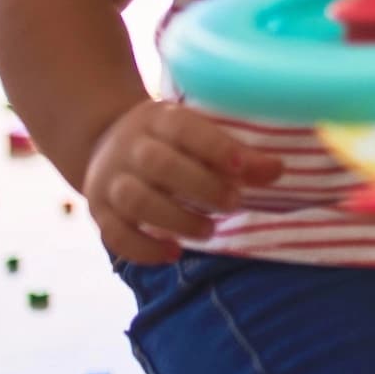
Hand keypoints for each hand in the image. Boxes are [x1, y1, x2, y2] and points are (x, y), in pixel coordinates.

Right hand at [81, 98, 281, 265]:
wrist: (104, 140)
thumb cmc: (170, 140)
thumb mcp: (196, 130)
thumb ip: (233, 152)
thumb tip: (276, 170)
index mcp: (159, 119)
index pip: (186, 129)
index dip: (216, 148)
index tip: (244, 167)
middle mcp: (130, 147)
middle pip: (159, 165)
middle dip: (201, 187)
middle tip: (234, 203)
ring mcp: (109, 180)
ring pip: (135, 200)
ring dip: (176, 220)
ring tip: (209, 231)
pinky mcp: (98, 211)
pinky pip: (114, 235)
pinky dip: (144, 249)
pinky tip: (173, 254)